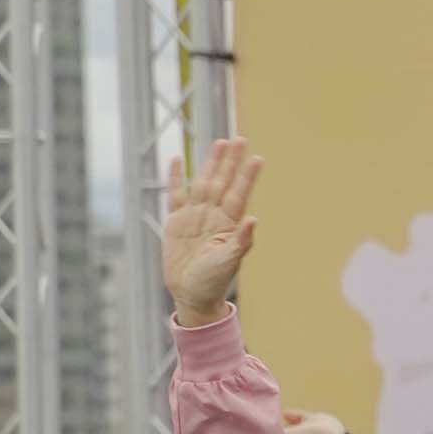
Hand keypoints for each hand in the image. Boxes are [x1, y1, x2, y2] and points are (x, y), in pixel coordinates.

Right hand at [160, 139, 261, 324]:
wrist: (191, 294)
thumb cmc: (214, 282)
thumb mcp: (229, 262)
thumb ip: (242, 241)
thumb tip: (254, 219)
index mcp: (229, 224)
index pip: (239, 194)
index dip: (247, 176)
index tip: (257, 158)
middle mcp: (213, 216)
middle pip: (222, 182)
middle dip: (230, 161)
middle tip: (238, 139)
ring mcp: (194, 217)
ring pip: (202, 183)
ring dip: (210, 164)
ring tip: (219, 143)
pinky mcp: (176, 222)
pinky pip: (175, 194)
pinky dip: (175, 177)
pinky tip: (178, 159)